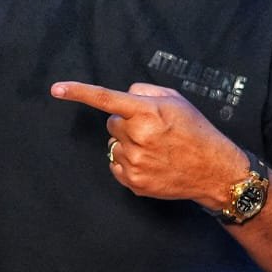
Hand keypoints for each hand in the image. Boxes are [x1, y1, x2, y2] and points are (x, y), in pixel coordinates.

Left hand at [50, 81, 242, 204]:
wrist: (214, 171)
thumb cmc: (196, 131)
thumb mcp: (176, 100)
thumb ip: (144, 91)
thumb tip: (123, 94)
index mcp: (147, 112)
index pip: (105, 99)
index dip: (78, 92)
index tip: (56, 89)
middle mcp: (137, 137)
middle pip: (111, 123)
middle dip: (126, 123)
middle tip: (152, 130)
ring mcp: (134, 162)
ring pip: (114, 145)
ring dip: (129, 144)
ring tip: (156, 149)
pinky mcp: (134, 182)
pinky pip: (116, 165)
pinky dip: (128, 162)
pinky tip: (152, 163)